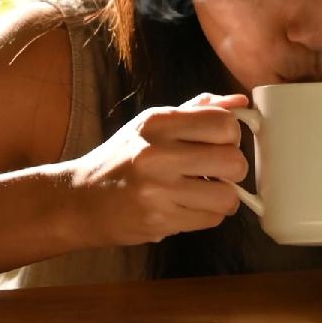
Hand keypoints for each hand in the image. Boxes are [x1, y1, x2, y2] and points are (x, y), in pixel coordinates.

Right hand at [65, 93, 250, 248]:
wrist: (81, 199)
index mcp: (159, 122)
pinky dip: (206, 215)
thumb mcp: (153, 125)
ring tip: (204, 192)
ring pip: (227, 196)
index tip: (221, 143)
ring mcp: (157, 189)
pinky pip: (210, 220)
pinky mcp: (159, 220)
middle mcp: (157, 153)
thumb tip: (240, 102)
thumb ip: (197, 111)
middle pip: (234, 161)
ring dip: (223, 197)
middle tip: (217, 171)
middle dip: (233, 170)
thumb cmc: (122, 159)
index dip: (233, 136)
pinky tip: (187, 206)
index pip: (224, 124)